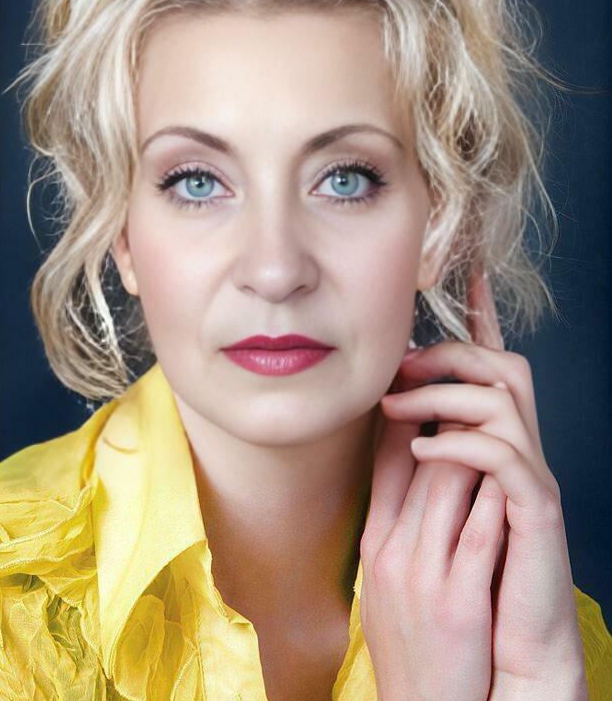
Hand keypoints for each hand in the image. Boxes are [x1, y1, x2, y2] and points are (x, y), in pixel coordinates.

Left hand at [359, 269, 587, 700]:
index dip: (481, 316)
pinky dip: (461, 442)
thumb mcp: (427, 503)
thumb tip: (385, 402)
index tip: (466, 271)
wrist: (503, 650)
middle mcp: (517, 449)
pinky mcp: (537, 508)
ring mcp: (529, 476)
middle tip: (400, 362)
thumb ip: (412, 451)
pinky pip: (506, 454)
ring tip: (397, 405)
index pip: (488, 366)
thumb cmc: (461, 576)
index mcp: (491, 442)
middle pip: (502, 367)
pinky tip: (425, 448)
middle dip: (451, 353)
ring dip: (444, 393)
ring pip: (504, 398)